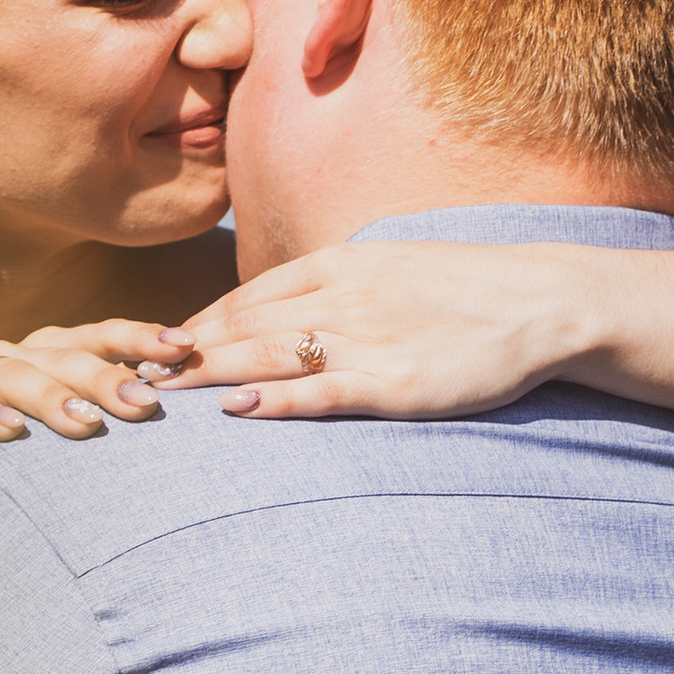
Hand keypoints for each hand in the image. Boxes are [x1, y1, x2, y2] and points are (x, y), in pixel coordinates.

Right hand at [0, 320, 178, 452]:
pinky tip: (9, 431)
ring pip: (11, 375)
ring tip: (85, 425)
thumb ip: (106, 412)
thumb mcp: (61, 428)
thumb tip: (175, 413)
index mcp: (49, 354)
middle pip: (62, 357)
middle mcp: (11, 357)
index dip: (140, 338)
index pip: (100, 337)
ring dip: (50, 397)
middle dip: (105, 377)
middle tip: (145, 404)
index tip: (184, 348)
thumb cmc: (12, 452)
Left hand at [166, 246, 591, 419]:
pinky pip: (321, 391)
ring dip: (208, 374)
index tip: (155, 346)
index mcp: (341, 264)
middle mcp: (343, 297)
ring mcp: (367, 340)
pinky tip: (234, 409)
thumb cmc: (468, 288)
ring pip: (269, 356)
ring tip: (160, 392)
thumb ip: (338, 284)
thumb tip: (287, 306)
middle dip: (183, 352)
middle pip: (244, 326)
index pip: (248, 296)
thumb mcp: (392, 265)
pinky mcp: (394, 383)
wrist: (541, 301)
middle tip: (131, 373)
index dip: (197, 323)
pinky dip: (274, 400)